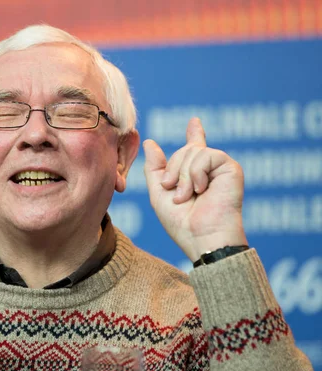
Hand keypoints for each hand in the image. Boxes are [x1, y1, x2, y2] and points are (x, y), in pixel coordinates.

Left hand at [143, 117, 247, 260]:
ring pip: (192, 151)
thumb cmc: (181, 223)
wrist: (202, 238)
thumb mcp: (158, 193)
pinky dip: (195, 173)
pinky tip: (201, 190)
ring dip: (183, 175)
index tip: (195, 121)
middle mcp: (209, 169)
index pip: (195, 148)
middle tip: (175, 193)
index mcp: (194, 175)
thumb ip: (154, 168)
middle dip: (172, 171)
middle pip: (183, 150)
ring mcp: (220, 168)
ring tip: (187, 196)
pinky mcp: (230, 168)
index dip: (195, 133)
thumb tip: (150, 142)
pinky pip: (205, 155)